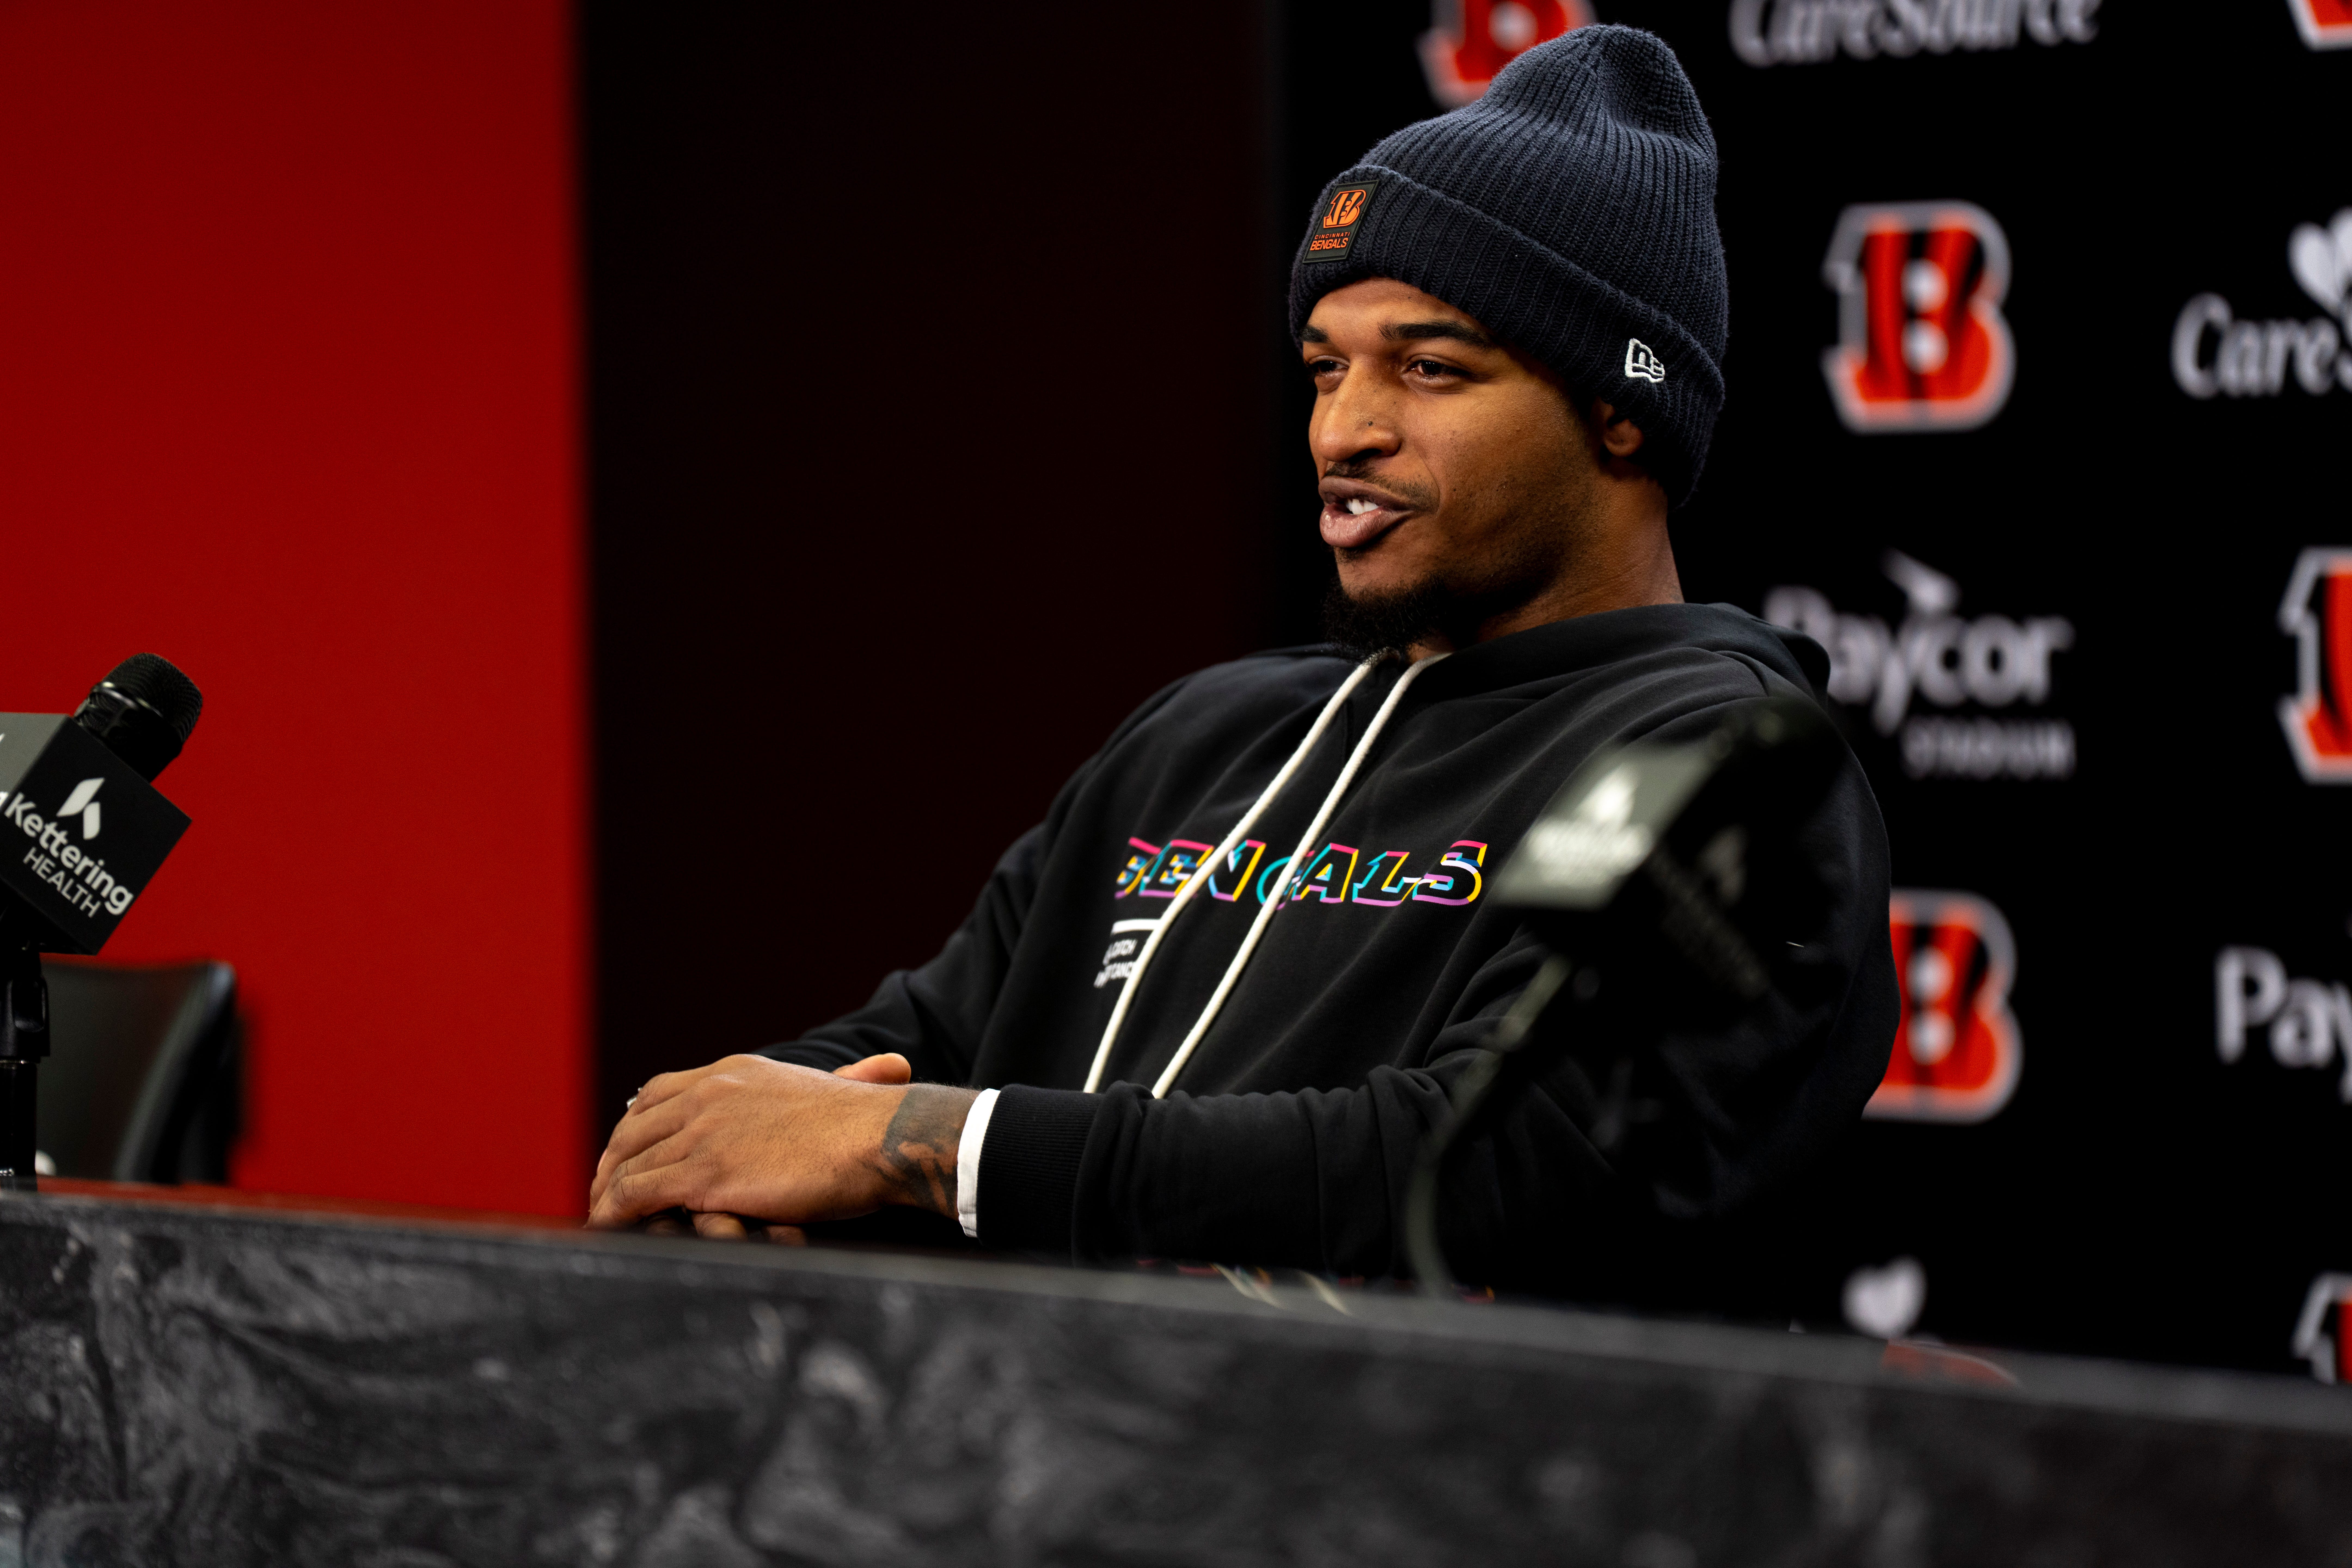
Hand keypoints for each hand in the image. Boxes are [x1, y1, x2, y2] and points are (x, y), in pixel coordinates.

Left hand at [588, 1052, 974, 1232]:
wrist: (879, 1138)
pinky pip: (635, 1193)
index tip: (627, 1152)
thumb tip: (882, 1069)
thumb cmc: (866, 1126)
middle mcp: (710, 1094)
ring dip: (605, 1192)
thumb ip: (825, 1087)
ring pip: (627, 1163)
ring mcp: (704, 1132)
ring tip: (600, 1216)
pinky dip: (613, 1211)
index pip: (659, 1094)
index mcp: (735, 1074)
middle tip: (603, 1191)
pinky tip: (608, 1226)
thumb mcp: (831, 1090)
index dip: (635, 1127)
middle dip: (610, 1162)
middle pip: (633, 1128)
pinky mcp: (705, 1173)